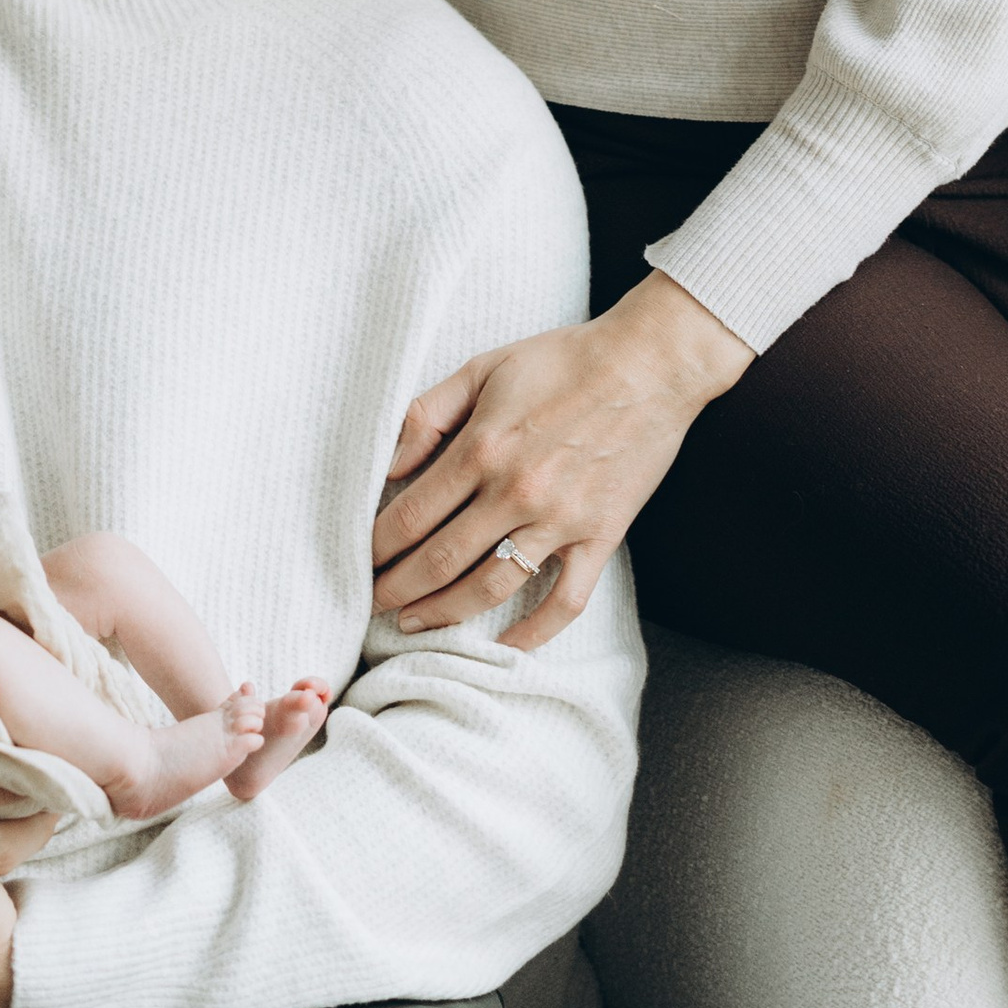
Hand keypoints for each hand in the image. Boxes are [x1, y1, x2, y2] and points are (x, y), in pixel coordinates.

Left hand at [371, 274, 752, 648]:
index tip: (358, 559)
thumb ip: (427, 414)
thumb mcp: (483, 367)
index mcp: (483, 447)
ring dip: (445, 613)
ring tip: (413, 623)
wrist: (649, 364)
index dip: (378, 545)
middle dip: (397, 588)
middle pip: (440, 560)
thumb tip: (387, 465)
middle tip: (371, 602)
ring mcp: (560, 521)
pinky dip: (533, 634)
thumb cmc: (563, 360)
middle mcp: (516, 492)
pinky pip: (564, 603)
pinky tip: (503, 646)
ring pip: (490, 588)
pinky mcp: (599, 538)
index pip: (412, 514)